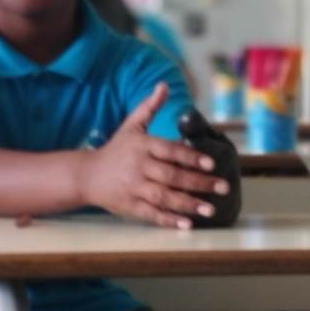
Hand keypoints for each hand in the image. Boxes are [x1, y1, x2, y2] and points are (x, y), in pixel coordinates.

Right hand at [80, 83, 230, 228]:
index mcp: (142, 146)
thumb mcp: (131, 125)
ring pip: (164, 197)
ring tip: (210, 210)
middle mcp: (138, 167)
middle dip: (199, 183)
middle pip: (172, 176)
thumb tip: (164, 85)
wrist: (86, 175)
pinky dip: (168, 220)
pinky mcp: (130, 206)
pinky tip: (186, 225)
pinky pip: (151, 214)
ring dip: (189, 205)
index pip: (170, 151)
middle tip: (223, 187)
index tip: (211, 164)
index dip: (191, 158)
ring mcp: (134, 188)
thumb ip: (149, 106)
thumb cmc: (115, 149)